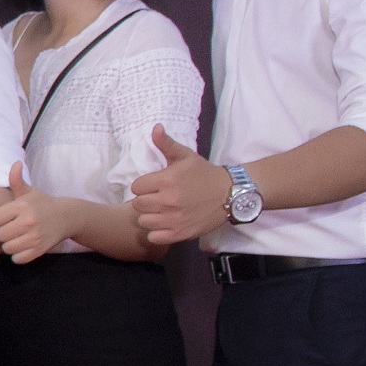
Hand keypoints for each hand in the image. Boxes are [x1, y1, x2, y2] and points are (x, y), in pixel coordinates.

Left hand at [0, 160, 63, 264]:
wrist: (66, 217)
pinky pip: (18, 259)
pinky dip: (18, 255)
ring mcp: (35, 237)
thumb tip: (15, 163)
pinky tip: (23, 247)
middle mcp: (28, 221)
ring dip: (10, 245)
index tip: (6, 218)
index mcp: (22, 206)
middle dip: (3, 233)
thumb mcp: (29, 191)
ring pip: (7, 248)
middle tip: (12, 229)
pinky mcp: (39, 250)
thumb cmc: (42, 203)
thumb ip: (16, 180)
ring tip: (17, 238)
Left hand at [130, 126, 232, 246]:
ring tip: (161, 212)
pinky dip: (156, 233)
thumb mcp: (186, 156)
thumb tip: (155, 127)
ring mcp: (174, 219)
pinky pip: (154, 237)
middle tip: (157, 199)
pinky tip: (165, 224)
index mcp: (166, 180)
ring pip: (144, 221)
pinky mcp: (180, 233)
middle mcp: (168, 200)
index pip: (136, 187)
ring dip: (150, 217)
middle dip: (145, 201)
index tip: (153, 186)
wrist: (230, 194)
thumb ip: (166, 143)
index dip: (143, 186)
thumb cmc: (204, 174)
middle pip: (138, 205)